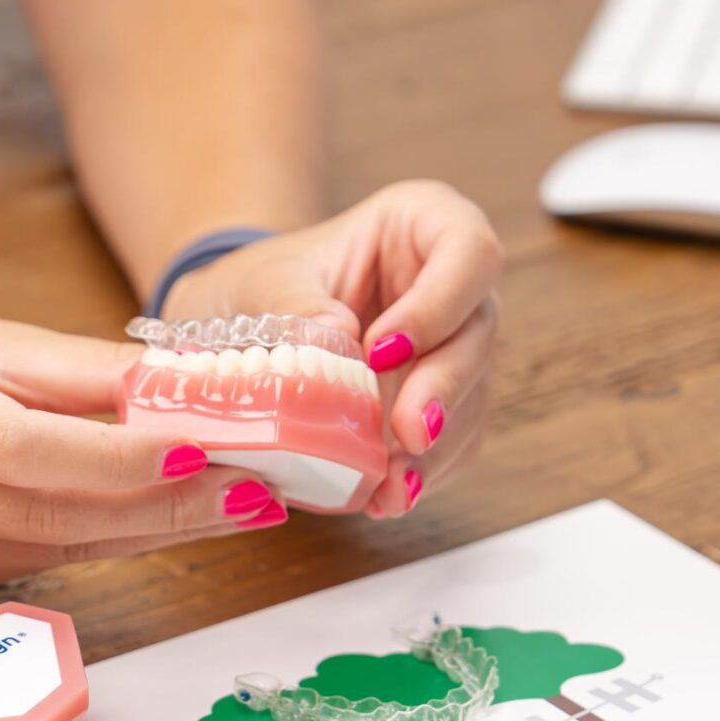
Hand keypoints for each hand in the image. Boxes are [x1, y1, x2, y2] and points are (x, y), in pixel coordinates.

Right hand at [0, 304, 286, 588]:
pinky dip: (125, 538)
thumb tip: (193, 387)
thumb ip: (85, 372)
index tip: (210, 445)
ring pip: (66, 545)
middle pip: (56, 511)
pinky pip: (53, 559)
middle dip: (172, 503)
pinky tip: (184, 518)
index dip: (123, 457)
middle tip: (261, 486)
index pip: (27, 449)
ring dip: (166, 528)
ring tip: (248, 502)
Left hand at [163, 180, 501, 515]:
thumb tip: (337, 337)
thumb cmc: (258, 284)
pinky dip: (424, 473)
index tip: (382, 349)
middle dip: (443, 391)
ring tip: (392, 488)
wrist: (242, 325)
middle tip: (408, 436)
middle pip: (477, 335)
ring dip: (436, 449)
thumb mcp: (260, 282)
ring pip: (473, 397)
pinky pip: (455, 442)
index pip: (468, 251)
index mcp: (423, 224)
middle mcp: (454, 284)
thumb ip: (295, 303)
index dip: (439, 304)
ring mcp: (456, 347)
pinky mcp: (446, 405)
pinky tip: (388, 496)